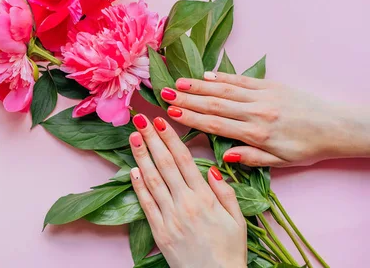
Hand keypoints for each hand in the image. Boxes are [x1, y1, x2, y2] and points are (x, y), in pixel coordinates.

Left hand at [129, 114, 245, 267]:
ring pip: (152, 180)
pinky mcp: (159, 231)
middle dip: (152, 139)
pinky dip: (138, 185)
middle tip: (141, 119)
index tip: (161, 121)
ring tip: (133, 136)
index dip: (171, 139)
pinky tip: (133, 169)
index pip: (184, 160)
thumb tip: (213, 169)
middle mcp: (185, 203)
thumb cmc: (229, 250)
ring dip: (141, 156)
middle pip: (165, 164)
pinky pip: (146, 204)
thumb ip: (226, 193)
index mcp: (205, 198)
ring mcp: (169, 217)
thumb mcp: (238, 220)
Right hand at [160, 72, 369, 166]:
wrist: (337, 126)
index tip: (171, 113)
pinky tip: (205, 76)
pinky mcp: (270, 85)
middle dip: (187, 99)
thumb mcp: (282, 161)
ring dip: (198, 86)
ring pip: (224, 90)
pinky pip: (241, 80)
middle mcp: (256, 112)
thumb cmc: (308, 147)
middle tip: (164, 94)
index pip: (216, 125)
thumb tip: (225, 155)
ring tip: (177, 83)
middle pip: (214, 105)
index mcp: (257, 133)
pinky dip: (221, 77)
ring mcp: (262, 96)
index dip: (191, 118)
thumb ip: (252, 158)